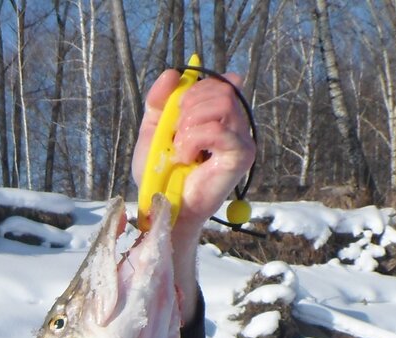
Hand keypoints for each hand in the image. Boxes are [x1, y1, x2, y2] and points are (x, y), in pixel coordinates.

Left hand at [132, 69, 255, 238]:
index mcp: (219, 116)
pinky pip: (219, 130)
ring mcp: (242, 140)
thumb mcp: (153, 131)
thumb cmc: (161, 174)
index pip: (219, 82)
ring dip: (191, 123)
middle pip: (223, 88)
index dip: (194, 90)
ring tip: (180, 147)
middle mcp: (236, 125)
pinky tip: (186, 157)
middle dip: (190, 106)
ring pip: (223, 103)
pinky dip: (194, 139)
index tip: (176, 113)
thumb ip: (159, 102)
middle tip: (175, 135)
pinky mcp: (241, 156)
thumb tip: (174, 73)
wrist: (163, 207)